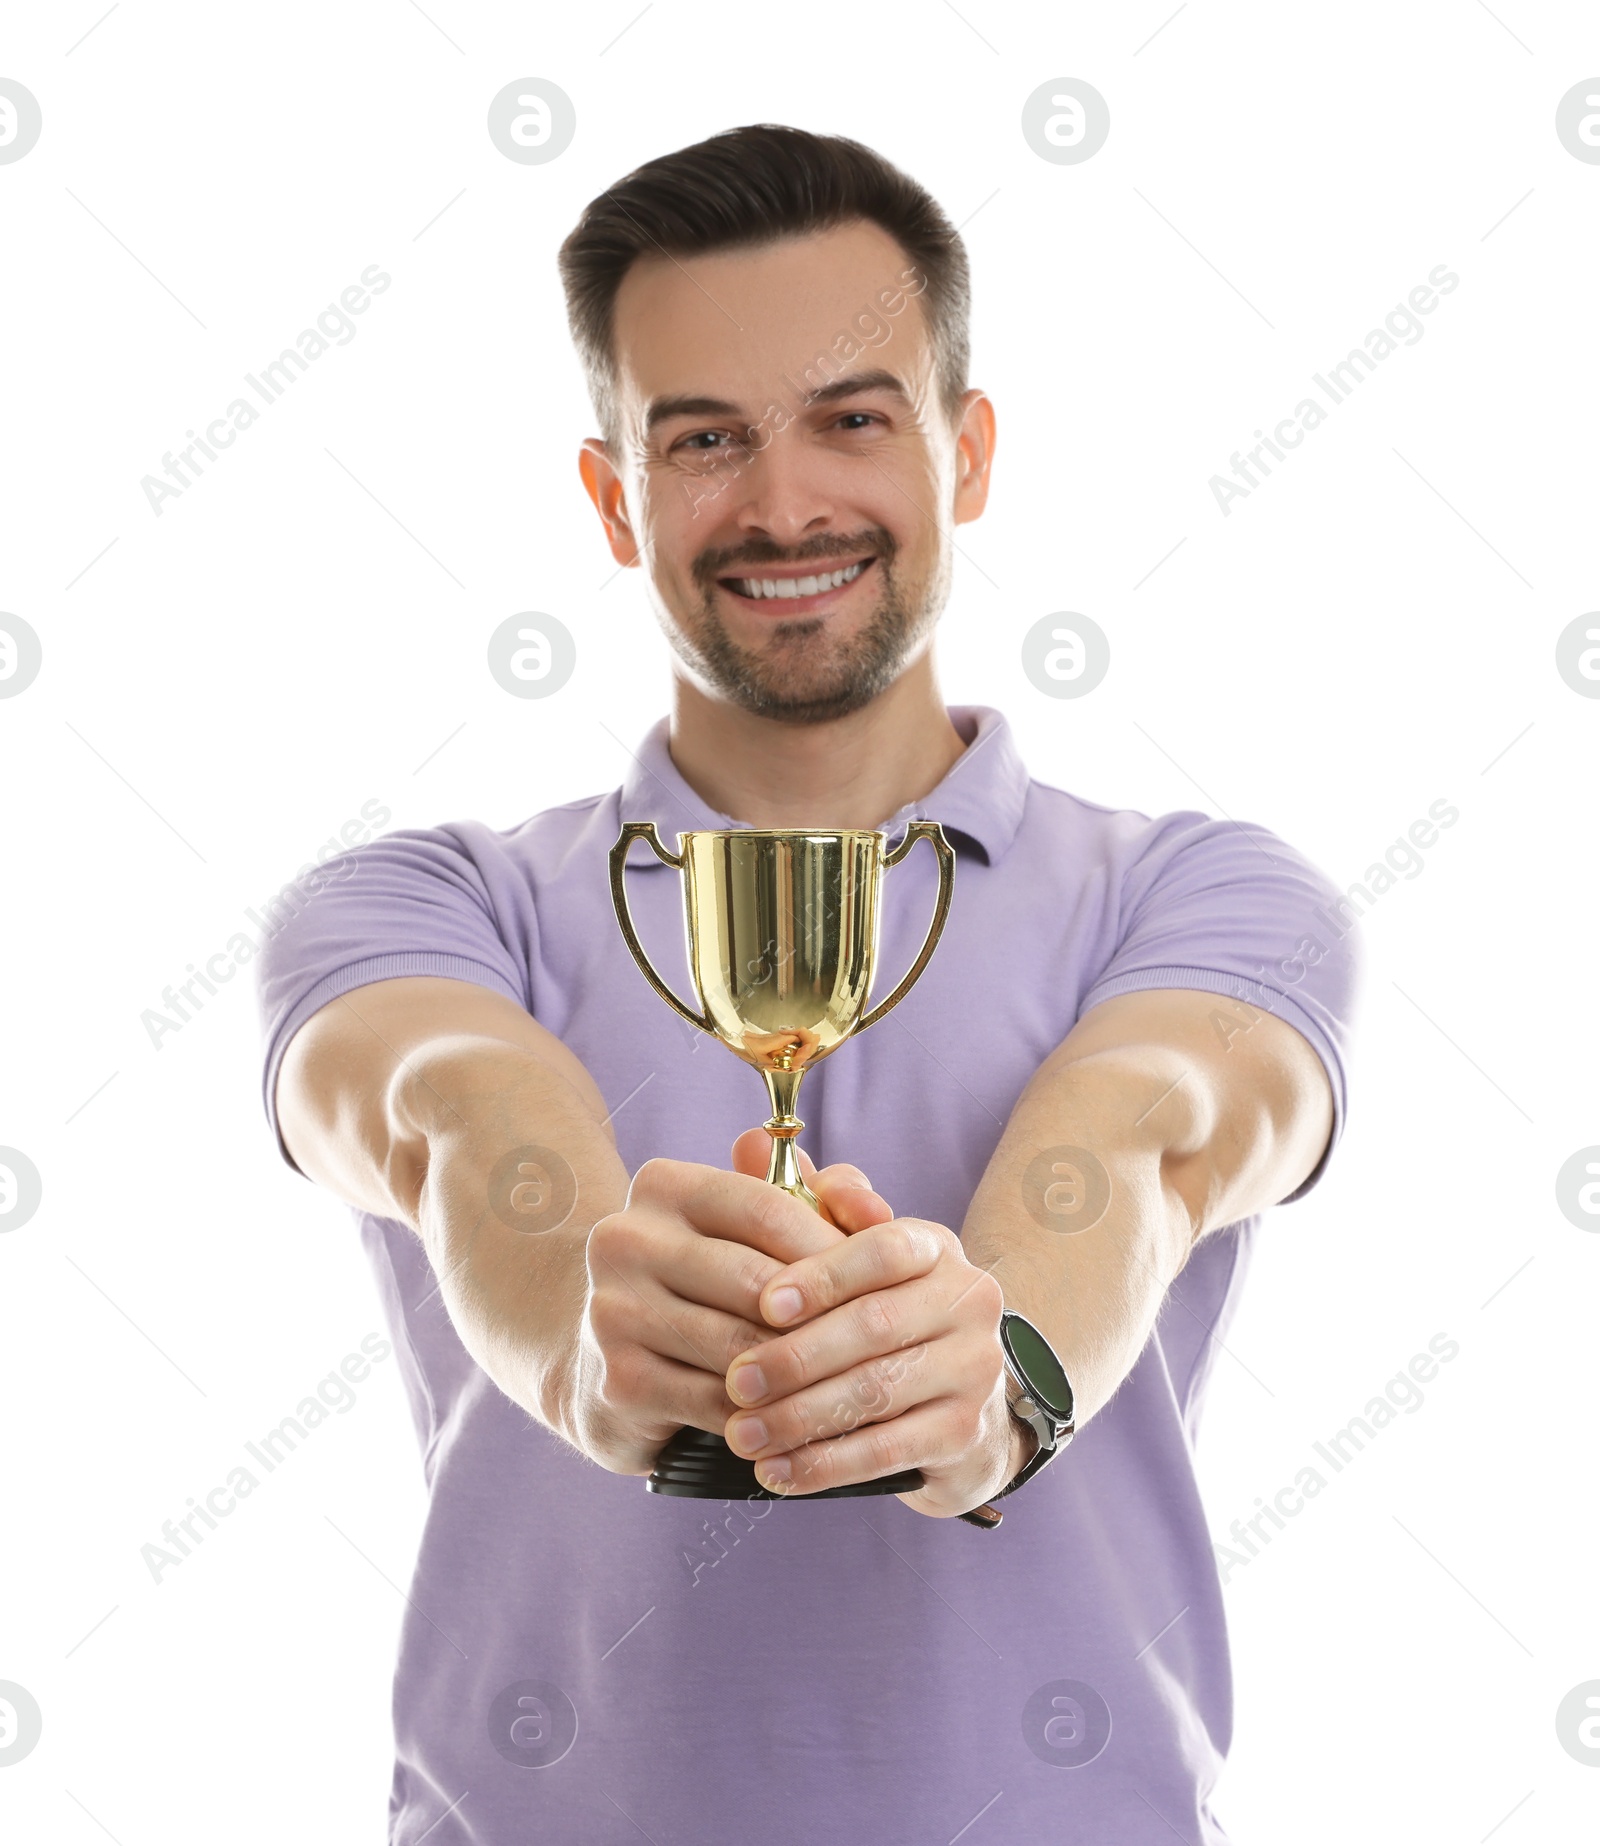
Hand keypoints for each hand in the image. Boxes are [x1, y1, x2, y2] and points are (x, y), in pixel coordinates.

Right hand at [569, 1144, 896, 1476]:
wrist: (597, 1358)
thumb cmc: (703, 1285)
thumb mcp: (750, 1231)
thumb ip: (820, 1202)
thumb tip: (880, 1212)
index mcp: (663, 1186)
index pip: (769, 1208)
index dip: (833, 1247)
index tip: (881, 1283)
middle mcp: (626, 1238)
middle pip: (757, 1280)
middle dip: (824, 1317)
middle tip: (877, 1346)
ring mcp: (613, 1310)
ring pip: (741, 1346)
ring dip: (802, 1373)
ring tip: (852, 1385)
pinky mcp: (618, 1379)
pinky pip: (717, 1401)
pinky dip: (768, 1416)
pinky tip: (805, 1421)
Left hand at [721, 1137, 1022, 1518]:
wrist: (961, 1402)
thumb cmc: (880, 1315)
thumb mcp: (849, 1254)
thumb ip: (802, 1200)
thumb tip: (749, 1142)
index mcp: (934, 1247)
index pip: (884, 1248)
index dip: (825, 1274)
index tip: (765, 1301)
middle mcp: (968, 1300)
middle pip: (875, 1327)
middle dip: (796, 1357)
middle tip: (734, 1381)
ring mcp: (975, 1369)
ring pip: (878, 1391)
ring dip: (801, 1417)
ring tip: (742, 1434)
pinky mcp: (967, 1433)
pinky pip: (888, 1450)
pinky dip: (826, 1463)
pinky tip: (777, 1473)